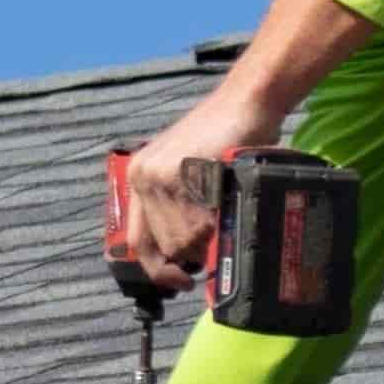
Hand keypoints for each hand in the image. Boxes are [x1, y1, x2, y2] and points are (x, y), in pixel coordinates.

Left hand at [116, 90, 278, 283]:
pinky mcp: (185, 173)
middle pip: (165, 245)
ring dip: (208, 237)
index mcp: (139, 178)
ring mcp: (163, 175)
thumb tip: (185, 258)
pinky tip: (227, 202)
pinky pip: (200, 223)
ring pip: (183, 239)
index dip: (158, 270)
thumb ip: (177, 207)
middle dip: (193, 250)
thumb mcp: (187, 171)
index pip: (138, 241)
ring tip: (223, 210)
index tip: (181, 281)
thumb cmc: (225, 138)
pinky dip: (218, 223)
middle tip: (215, 232)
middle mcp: (144, 177)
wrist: (245, 102)